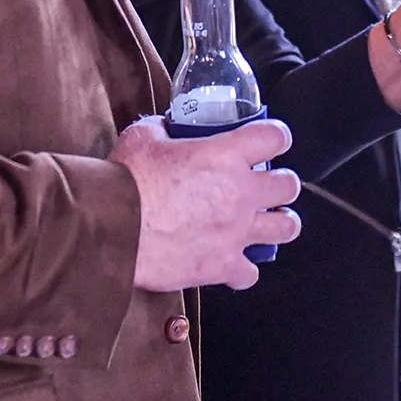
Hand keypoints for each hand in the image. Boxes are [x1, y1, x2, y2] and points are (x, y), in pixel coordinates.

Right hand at [110, 116, 301, 291]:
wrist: (111, 229)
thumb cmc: (125, 182)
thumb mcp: (143, 138)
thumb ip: (162, 129)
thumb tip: (165, 127)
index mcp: (225, 155)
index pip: (274, 136)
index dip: (276, 137)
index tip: (272, 141)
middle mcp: (239, 193)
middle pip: (288, 185)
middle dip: (281, 184)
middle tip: (266, 186)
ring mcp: (235, 231)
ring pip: (285, 228)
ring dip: (278, 224)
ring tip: (266, 223)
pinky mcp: (222, 265)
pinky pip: (251, 274)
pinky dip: (244, 270)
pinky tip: (233, 263)